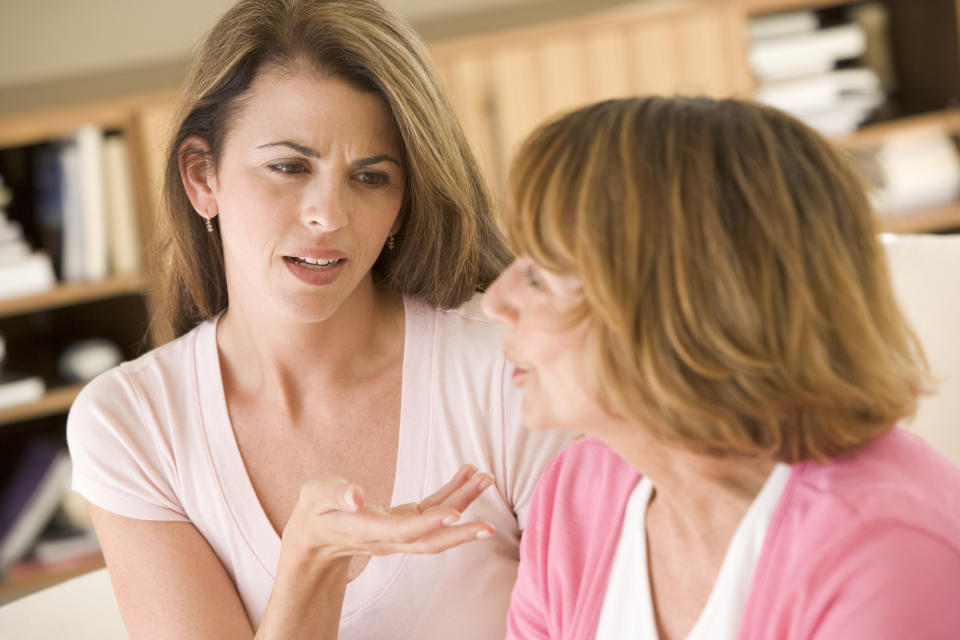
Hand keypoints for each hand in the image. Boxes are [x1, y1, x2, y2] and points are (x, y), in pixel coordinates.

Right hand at [282, 464, 495, 566]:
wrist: (314, 537)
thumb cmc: (314, 511)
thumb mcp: (316, 497)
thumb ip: (336, 494)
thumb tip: (356, 495)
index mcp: (367, 530)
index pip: (404, 531)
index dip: (431, 523)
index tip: (457, 514)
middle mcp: (388, 538)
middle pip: (429, 540)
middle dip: (460, 531)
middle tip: (490, 523)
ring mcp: (398, 534)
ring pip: (436, 526)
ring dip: (463, 505)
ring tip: (485, 479)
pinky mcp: (404, 524)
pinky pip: (432, 512)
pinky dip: (450, 495)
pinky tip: (467, 476)